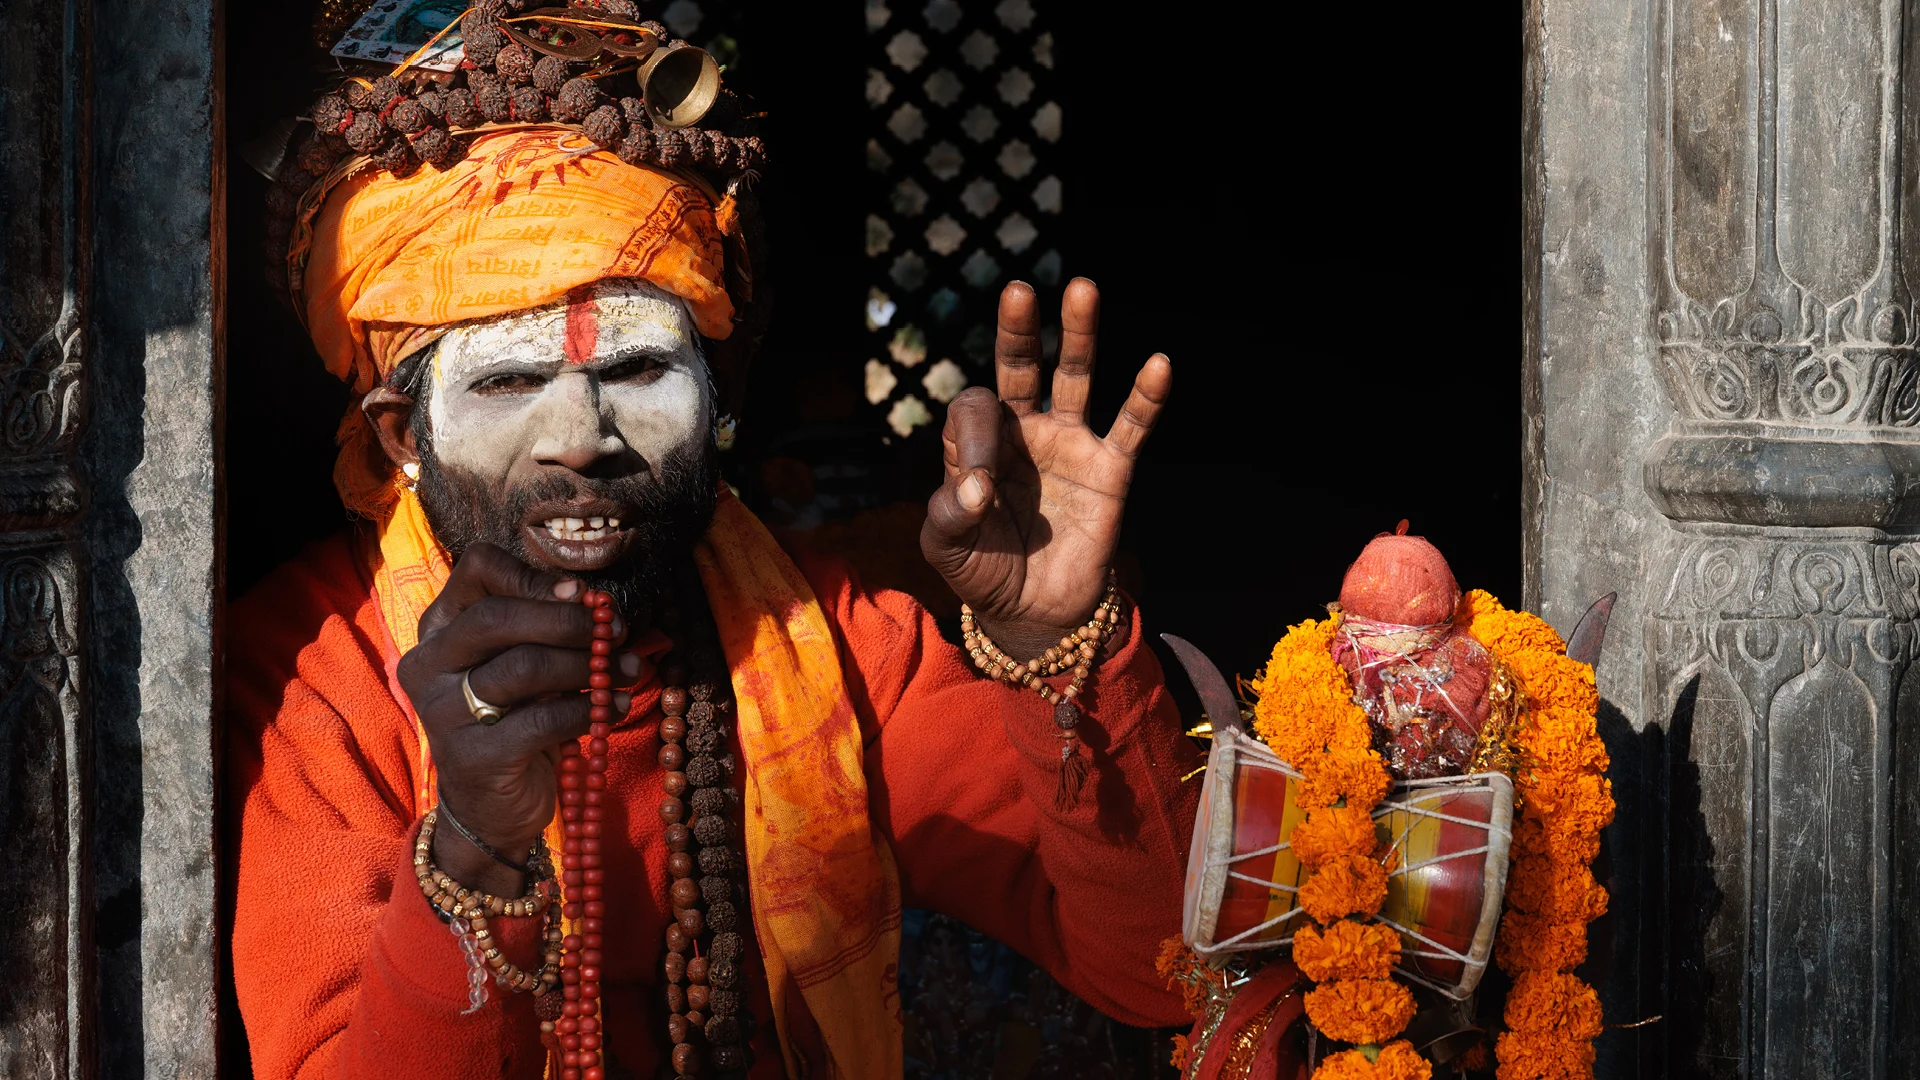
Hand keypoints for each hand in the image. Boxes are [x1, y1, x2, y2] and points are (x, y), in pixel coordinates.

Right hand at [396, 544, 635, 894]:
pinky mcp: (472, 757)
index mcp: (439, 629)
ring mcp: (443, 712)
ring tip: (627, 669)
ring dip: (588, 665)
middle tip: (615, 631)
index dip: (534, 576)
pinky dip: (589, 710)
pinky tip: (616, 707)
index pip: (477, 571)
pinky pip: (543, 720)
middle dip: (567, 620)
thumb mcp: (526, 666)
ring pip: (524, 667)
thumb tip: (599, 605)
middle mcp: (429, 665)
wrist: (490, 808)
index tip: (580, 595)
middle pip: (497, 617)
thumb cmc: (516, 719)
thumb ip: (549, 632)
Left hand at [921, 277, 1170, 657]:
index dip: (976, 438)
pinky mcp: (1109, 471)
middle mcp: (1024, 432)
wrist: (1033, 613)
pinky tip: (1158, 364)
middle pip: (1021, 367)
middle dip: (1018, 331)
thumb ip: (950, 514)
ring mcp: (1069, 445)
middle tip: (1018, 290)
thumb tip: (979, 487)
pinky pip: (1130, 429)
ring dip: (1079, 335)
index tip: (981, 490)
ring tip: (1082, 288)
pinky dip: (1145, 398)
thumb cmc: (983, 571)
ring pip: (1075, 378)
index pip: (975, 410)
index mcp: (978, 444)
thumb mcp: (946, 548)